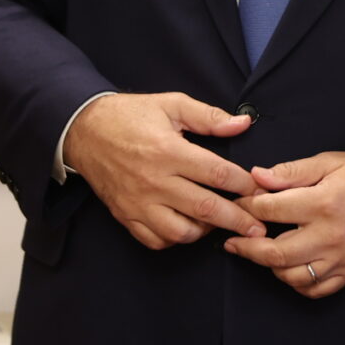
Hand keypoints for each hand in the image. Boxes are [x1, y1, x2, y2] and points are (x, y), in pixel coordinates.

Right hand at [62, 92, 262, 249]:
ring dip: (205, 231)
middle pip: (205, 208)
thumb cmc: (130, 116)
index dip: (244, 184)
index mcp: (168, 151)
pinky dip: (175, 239)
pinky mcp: (125, 215)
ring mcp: (138, 203)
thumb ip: (208, 116)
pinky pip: (155, 240)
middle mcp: (154, 181)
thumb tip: (243, 124)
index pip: (217, 174)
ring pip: (180, 232)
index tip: (260, 190)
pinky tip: (188, 227)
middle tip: (259, 227)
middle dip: (237, 220)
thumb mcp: (170, 104)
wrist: (83, 131)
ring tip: (218, 223)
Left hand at [226, 152, 344, 297]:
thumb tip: (257, 177)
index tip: (237, 204)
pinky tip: (288, 268)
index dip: (247, 206)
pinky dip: (295, 282)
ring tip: (260, 252)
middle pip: (274, 253)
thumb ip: (293, 171)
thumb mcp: (331, 162)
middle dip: (246, 247)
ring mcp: (340, 258)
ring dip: (269, 266)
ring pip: (291, 276)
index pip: (270, 210)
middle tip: (231, 241)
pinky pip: (314, 289)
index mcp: (324, 203)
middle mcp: (331, 235)